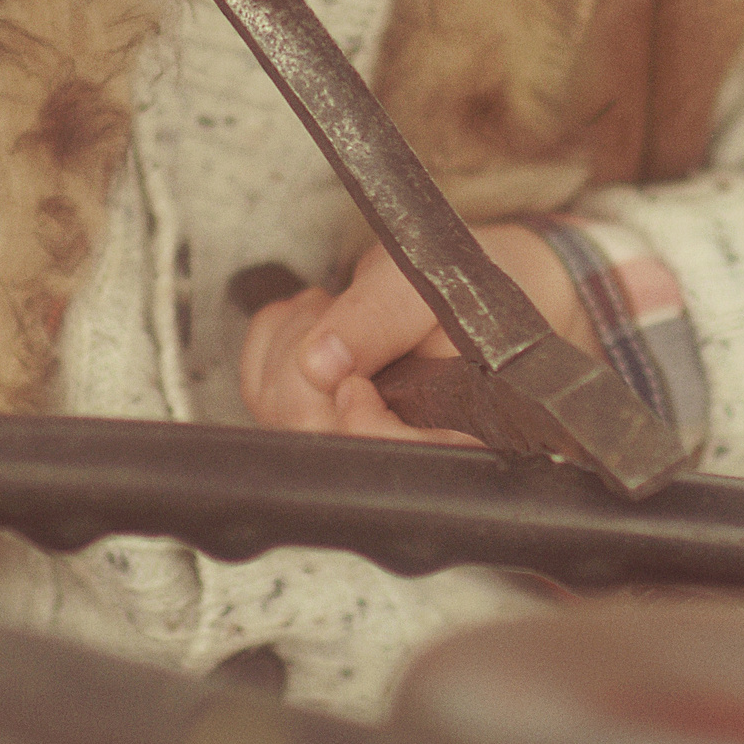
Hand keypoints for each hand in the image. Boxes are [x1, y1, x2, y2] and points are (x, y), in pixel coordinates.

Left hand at [239, 223, 596, 438]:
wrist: (482, 282)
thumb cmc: (478, 285)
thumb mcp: (437, 280)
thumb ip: (382, 318)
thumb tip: (318, 363)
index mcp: (457, 438)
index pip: (388, 463)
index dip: (357, 422)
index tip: (354, 376)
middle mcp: (401, 450)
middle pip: (316, 439)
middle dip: (306, 361)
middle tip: (335, 310)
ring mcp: (353, 436)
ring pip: (278, 412)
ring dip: (289, 341)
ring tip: (333, 305)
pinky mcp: (317, 414)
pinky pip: (260, 387)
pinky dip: (273, 339)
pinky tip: (314, 316)